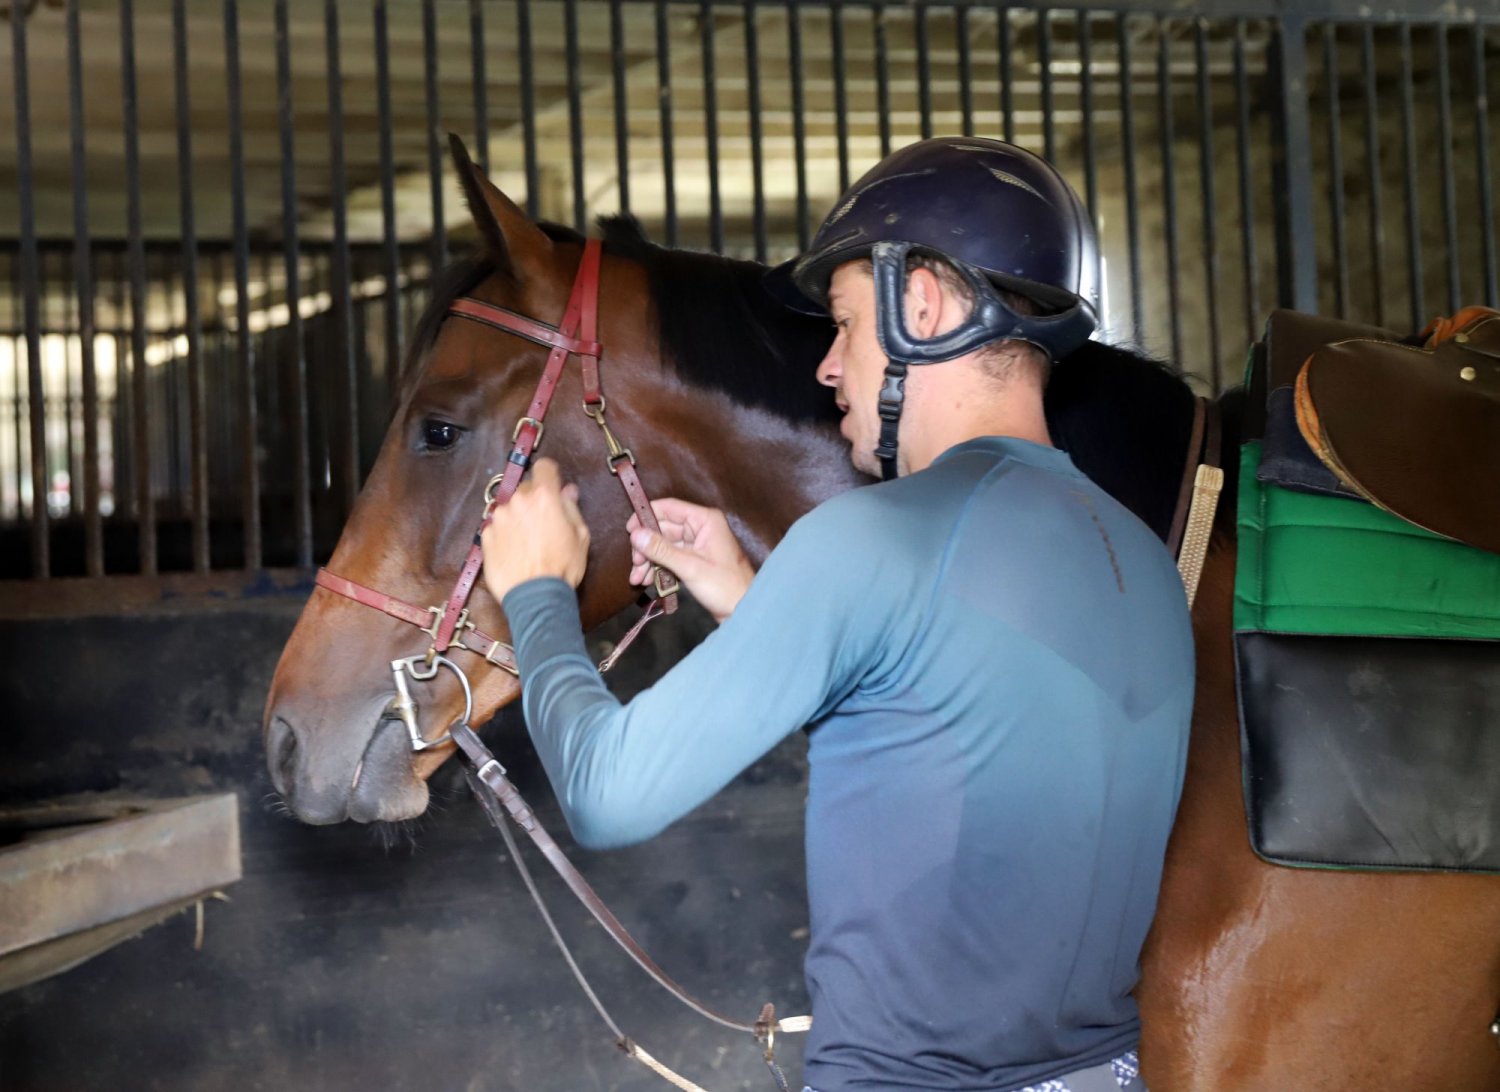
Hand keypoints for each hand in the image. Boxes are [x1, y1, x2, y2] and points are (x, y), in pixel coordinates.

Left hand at [481, 459, 590, 601]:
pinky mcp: (486, 537)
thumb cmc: (563, 567)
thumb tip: (567, 491)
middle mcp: (518, 501)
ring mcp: (499, 519)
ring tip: (527, 542)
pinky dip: (504, 535)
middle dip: (534, 501)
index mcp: (544, 496)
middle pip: (526, 490)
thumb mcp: (581, 536)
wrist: (536, 597)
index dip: (550, 475)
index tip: (552, 486)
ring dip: (517, 518)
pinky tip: (514, 553)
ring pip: (510, 509)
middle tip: (543, 524)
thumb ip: (571, 507)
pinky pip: (497, 528)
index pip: (544, 467)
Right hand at [627, 498, 753, 623]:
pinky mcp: (694, 560)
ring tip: (637, 578)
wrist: (743, 611)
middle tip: (635, 563)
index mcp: (705, 520)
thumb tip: (636, 534)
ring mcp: (697, 544)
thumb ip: (661, 550)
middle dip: (646, 546)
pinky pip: (670, 557)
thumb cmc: (725, 587)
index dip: (646, 516)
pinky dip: (657, 567)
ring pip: (664, 545)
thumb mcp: (690, 567)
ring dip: (649, 560)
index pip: (669, 508)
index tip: (629, 531)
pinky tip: (645, 581)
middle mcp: (701, 527)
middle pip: (663, 528)